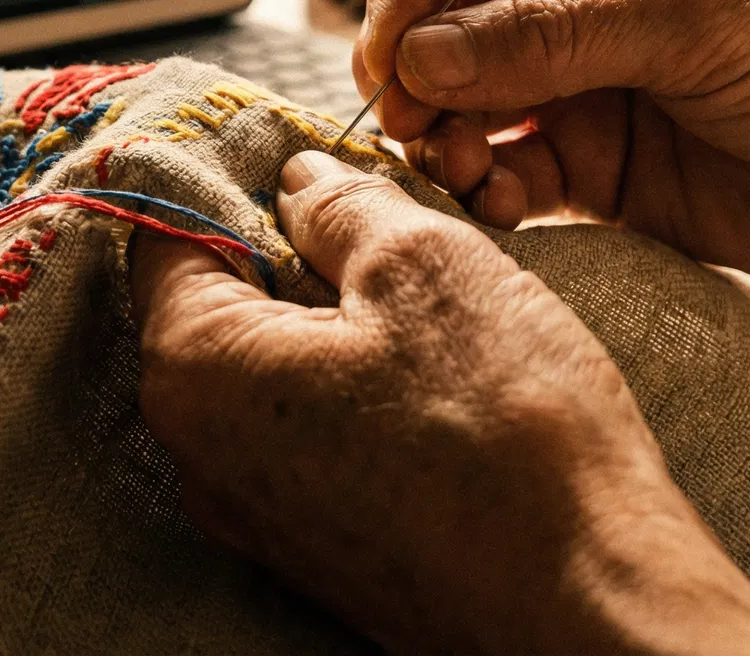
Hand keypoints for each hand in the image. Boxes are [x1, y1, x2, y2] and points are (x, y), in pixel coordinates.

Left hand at [130, 150, 749, 654]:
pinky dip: (350, 379)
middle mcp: (199, 454)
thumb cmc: (504, 431)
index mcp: (196, 371)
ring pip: (267, 366)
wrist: (586, 603)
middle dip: (287, 244)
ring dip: (328, 313)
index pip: (163, 234)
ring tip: (417, 283)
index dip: (223, 174)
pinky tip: (431, 363)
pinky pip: (305, 429)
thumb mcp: (424, 265)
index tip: (283, 146)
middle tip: (371, 206)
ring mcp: (256, 510)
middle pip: (215, 301)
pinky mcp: (318, 545)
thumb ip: (342, 206)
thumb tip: (302, 180)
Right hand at [353, 0, 749, 291]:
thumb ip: (552, 37)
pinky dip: (484, 187)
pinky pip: (505, 169)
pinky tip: (496, 203)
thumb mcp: (694, 23)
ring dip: (441, 134)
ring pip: (464, 98)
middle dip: (416, 69)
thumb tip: (418, 57)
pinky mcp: (592, 165)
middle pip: (450, 15)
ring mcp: (583, 80)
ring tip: (452, 168)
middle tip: (404, 122)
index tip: (388, 49)